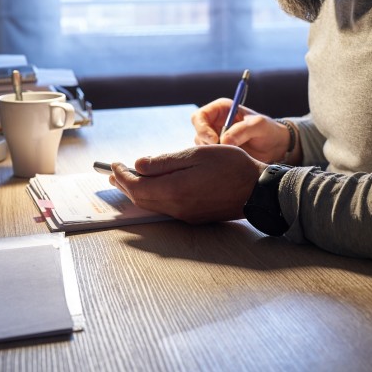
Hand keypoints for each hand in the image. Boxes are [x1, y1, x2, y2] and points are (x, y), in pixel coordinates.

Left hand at [108, 144, 264, 223]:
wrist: (257, 190)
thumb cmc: (231, 166)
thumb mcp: (196, 154)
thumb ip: (165, 161)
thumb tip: (138, 165)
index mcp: (175, 190)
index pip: (136, 186)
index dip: (121, 176)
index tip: (114, 164)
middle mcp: (176, 207)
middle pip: (141, 198)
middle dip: (124, 184)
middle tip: (113, 173)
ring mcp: (185, 214)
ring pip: (152, 204)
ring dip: (137, 191)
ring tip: (128, 180)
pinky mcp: (194, 216)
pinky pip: (165, 207)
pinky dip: (153, 196)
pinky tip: (154, 187)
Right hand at [191, 99, 291, 162]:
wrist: (275, 146)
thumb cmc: (268, 130)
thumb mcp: (259, 126)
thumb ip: (242, 130)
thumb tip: (224, 141)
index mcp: (222, 109)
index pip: (200, 116)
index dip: (202, 128)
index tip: (214, 140)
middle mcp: (215, 121)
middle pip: (198, 131)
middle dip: (206, 142)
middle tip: (221, 150)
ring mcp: (215, 136)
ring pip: (201, 145)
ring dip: (211, 151)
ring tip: (230, 154)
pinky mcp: (218, 149)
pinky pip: (208, 155)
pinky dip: (214, 158)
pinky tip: (227, 160)